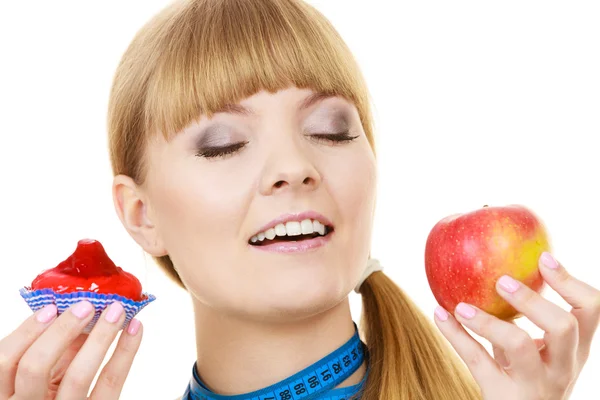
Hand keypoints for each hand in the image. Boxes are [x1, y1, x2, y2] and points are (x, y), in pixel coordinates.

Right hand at [0, 300, 142, 398]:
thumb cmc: (57, 392)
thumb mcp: (46, 374)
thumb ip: (53, 348)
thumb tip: (75, 306)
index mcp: (10, 394)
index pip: (5, 361)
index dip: (26, 332)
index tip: (50, 307)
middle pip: (35, 367)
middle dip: (60, 331)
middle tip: (86, 305)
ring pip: (77, 376)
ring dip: (100, 337)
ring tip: (115, 311)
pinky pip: (111, 382)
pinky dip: (126, 351)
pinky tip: (135, 327)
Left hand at [434, 252, 599, 399]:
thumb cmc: (525, 378)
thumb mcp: (536, 351)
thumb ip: (526, 319)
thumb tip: (499, 266)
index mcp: (574, 349)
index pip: (590, 311)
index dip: (570, 282)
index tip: (544, 258)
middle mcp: (561, 367)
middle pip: (564, 327)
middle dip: (533, 299)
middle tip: (501, 280)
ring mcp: (534, 384)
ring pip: (519, 346)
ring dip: (487, 321)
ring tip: (462, 305)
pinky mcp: (503, 396)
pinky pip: (477, 360)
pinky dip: (454, 335)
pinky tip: (439, 314)